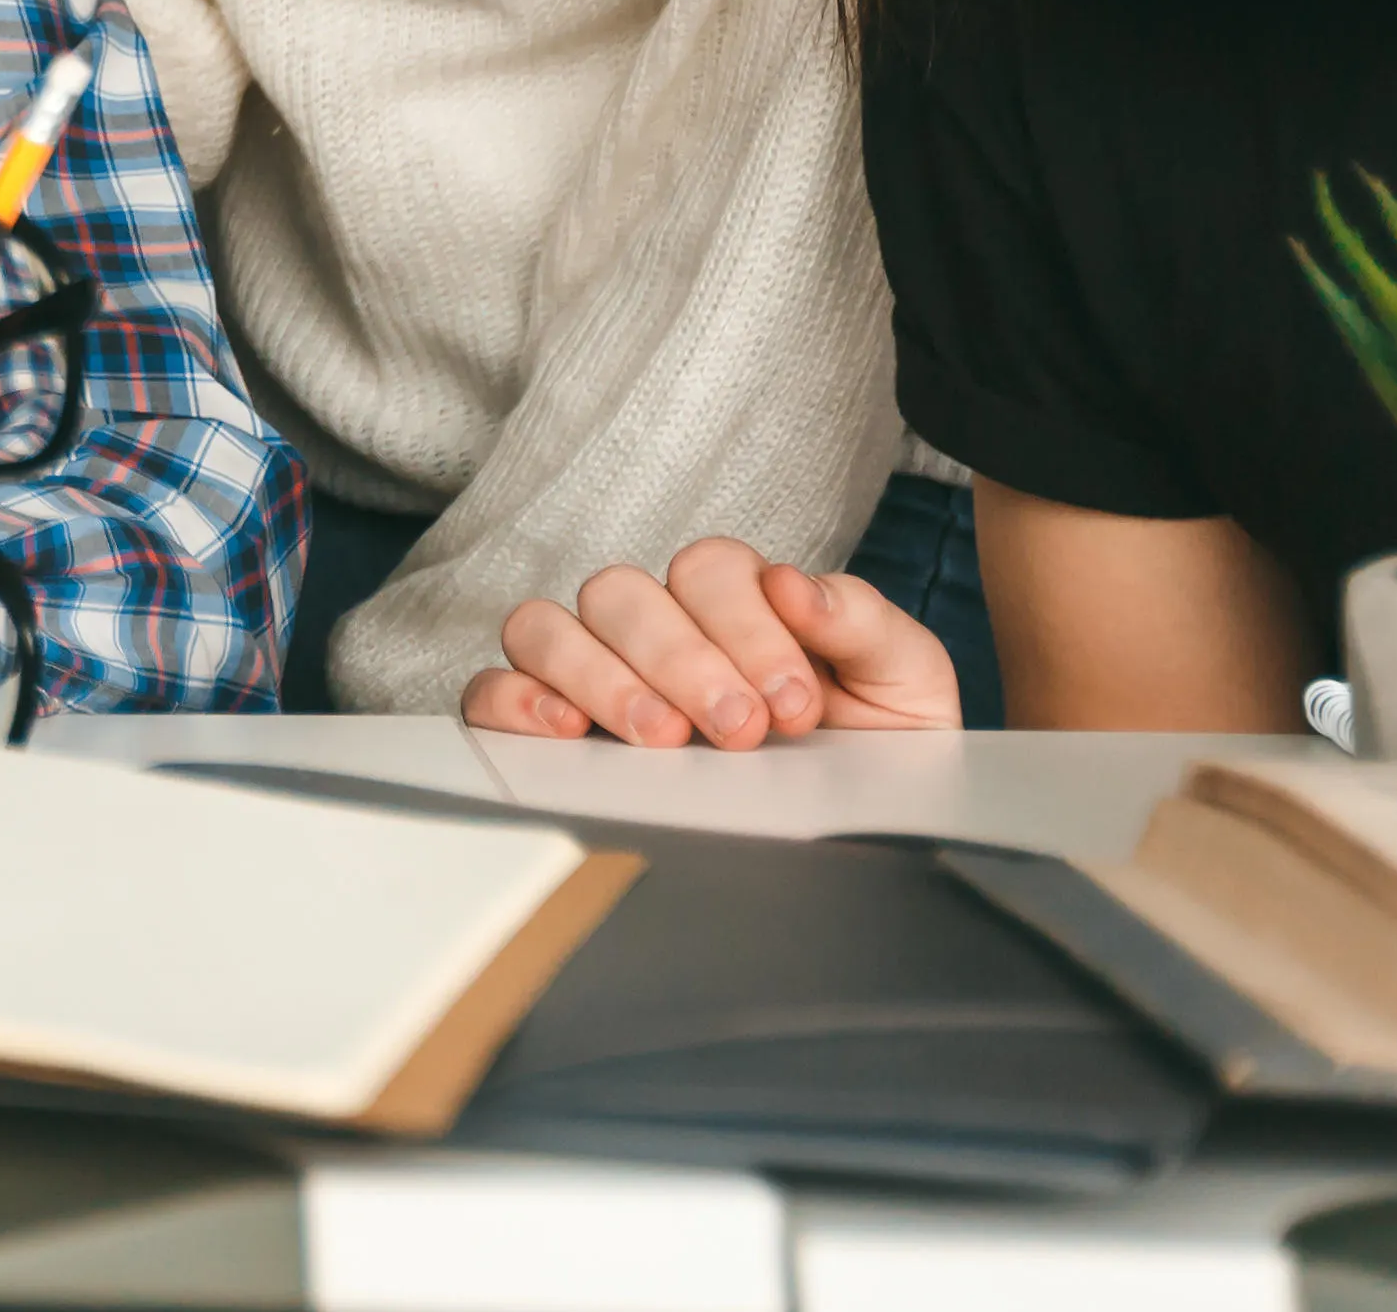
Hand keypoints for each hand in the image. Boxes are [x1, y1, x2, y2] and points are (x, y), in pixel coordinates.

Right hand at [461, 535, 960, 748]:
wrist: (867, 827)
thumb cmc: (878, 747)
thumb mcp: (904, 683)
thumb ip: (863, 622)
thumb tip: (793, 585)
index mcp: (734, 600)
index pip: (707, 569)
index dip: (747, 628)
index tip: (795, 703)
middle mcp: (653, 624)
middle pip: (622, 593)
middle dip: (681, 660)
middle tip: (737, 730)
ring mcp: (593, 670)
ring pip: (546, 627)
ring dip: (600, 678)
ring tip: (661, 741)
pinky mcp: (546, 724)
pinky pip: (492, 689)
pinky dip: (516, 700)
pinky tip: (566, 732)